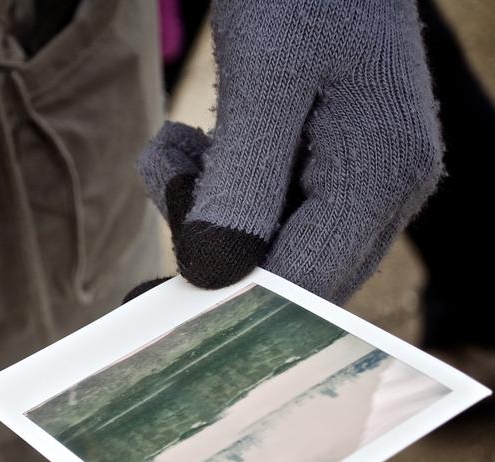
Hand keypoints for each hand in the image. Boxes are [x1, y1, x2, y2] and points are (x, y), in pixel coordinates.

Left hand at [138, 0, 442, 303]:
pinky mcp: (332, 167)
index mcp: (380, 174)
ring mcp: (362, 180)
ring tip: (176, 149)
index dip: (229, 304)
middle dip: (214, 244)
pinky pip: (269, 210)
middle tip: (169, 180)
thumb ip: (243, 181)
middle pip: (290, 272)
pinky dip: (221, 188)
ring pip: (272, 244)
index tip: (155, 299)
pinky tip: (195, 144)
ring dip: (208, 209)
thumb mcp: (263, 79)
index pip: (305, 285)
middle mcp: (384, 189)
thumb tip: (216, 273)